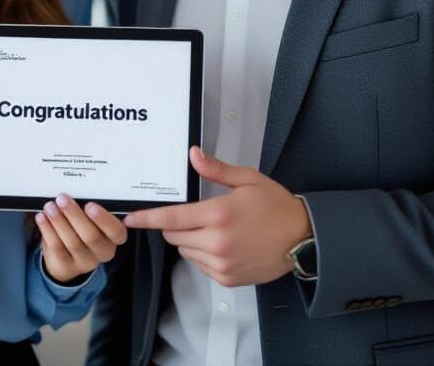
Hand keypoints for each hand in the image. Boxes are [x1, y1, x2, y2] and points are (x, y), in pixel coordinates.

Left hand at [35, 194, 127, 283]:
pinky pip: (56, 247)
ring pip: (72, 242)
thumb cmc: (85, 227)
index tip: (90, 205)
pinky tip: (42, 217)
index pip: (116, 231)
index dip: (104, 219)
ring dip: (59, 221)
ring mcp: (85, 261)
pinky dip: (48, 230)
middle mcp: (103, 251)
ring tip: (50, 206)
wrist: (70, 256)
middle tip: (62, 198)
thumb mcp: (94, 218)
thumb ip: (92, 208)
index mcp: (114, 237)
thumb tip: (79, 190)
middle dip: (74, 215)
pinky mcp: (67, 265)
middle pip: (91, 236)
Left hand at [123, 146, 311, 287]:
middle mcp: (217, 242)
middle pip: (175, 236)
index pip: (172, 219)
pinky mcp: (228, 279)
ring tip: (215, 228)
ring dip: (190, 240)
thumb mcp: (247, 179)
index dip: (148, 219)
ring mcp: (222, 264)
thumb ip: (215, 169)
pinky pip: (200, 266)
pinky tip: (223, 243)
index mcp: (218, 214)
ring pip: (186, 252)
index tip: (131, 218)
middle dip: (176, 225)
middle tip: (196, 214)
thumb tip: (193, 155)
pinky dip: (203, 254)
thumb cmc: (276, 206)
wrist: (302, 239)